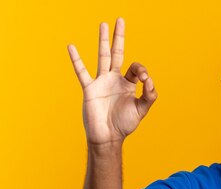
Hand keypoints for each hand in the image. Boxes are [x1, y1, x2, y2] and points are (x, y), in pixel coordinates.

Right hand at [67, 17, 157, 146]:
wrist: (108, 137)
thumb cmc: (124, 125)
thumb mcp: (141, 110)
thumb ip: (149, 95)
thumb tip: (149, 80)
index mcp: (128, 83)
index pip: (135, 67)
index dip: (140, 69)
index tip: (143, 79)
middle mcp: (114, 79)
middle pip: (117, 53)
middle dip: (119, 37)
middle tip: (120, 20)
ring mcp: (101, 82)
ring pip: (102, 56)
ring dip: (103, 40)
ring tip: (103, 24)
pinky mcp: (90, 88)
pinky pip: (82, 71)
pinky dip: (76, 60)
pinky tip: (71, 46)